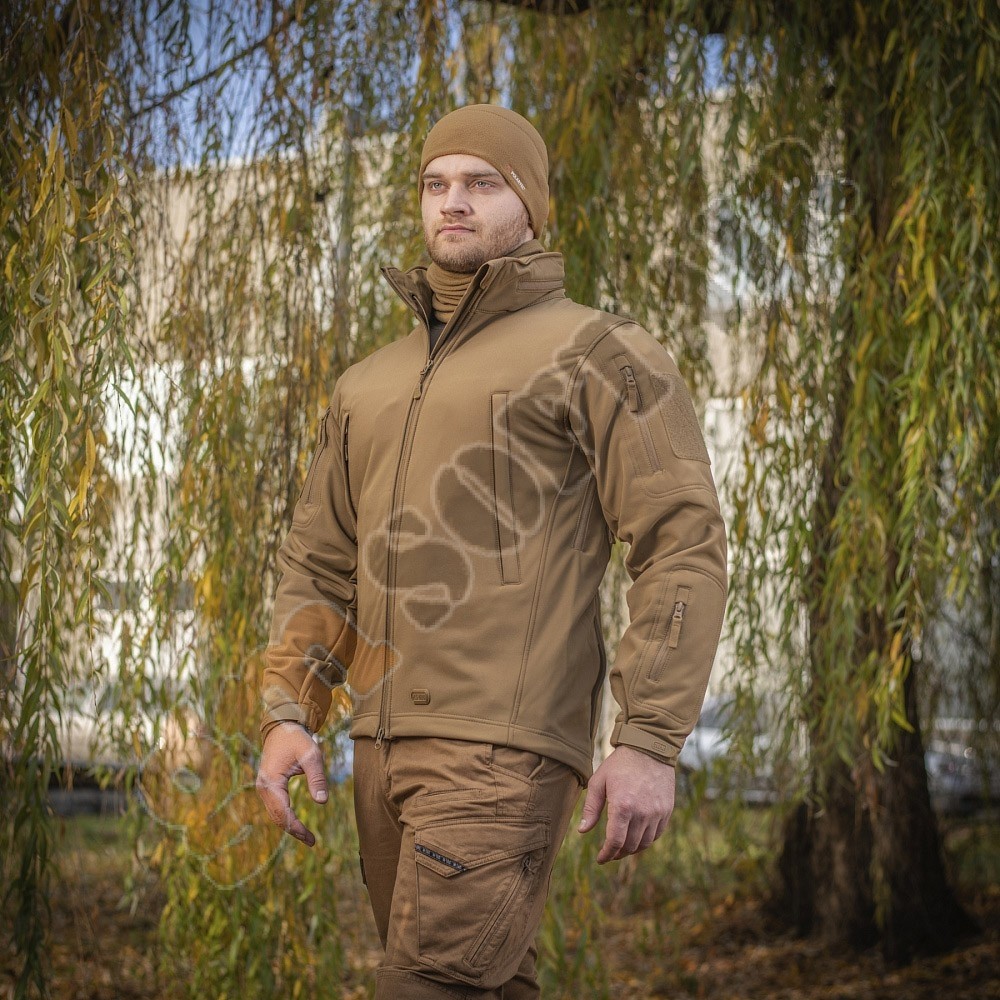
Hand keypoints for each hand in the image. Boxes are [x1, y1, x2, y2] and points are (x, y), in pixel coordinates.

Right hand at [255, 722, 327, 846]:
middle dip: (293, 830)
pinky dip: (285, 816)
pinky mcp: (267, 786)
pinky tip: (297, 823)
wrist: (282, 727)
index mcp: (271, 781)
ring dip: (289, 826)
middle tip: (312, 841)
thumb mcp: (311, 755)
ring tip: (307, 836)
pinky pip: (275, 806)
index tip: (310, 838)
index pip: (283, 813)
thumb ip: (317, 778)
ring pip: (275, 814)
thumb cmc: (297, 740)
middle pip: (277, 817)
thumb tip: (322, 802)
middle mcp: (263, 787)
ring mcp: (263, 787)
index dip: (296, 827)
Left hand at [577, 744, 675, 863]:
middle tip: (609, 853)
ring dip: (631, 849)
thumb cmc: (620, 764)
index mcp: (623, 806)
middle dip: (617, 853)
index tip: (601, 859)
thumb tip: (583, 831)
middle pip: (629, 846)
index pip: (615, 842)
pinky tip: (637, 837)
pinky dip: (646, 841)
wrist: (648, 749)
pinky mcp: (666, 810)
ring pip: (644, 843)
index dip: (606, 854)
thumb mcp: (599, 781)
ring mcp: (657, 813)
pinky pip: (657, 834)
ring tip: (622, 847)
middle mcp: (642, 813)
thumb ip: (590, 808)